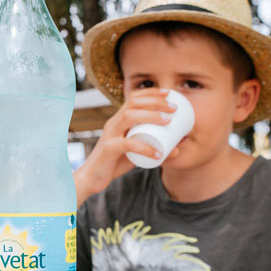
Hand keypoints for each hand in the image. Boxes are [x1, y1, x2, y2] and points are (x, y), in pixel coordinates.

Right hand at [74, 88, 177, 204]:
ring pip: (129, 117)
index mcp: (118, 120)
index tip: (168, 93)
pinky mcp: (108, 149)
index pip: (133, 98)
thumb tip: (178, 149)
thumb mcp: (135, 152)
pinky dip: (145, 147)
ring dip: (151, 116)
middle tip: (173, 108)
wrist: (92, 178)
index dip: (150, 92)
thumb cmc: (114, 163)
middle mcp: (113, 123)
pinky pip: (127, 144)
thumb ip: (153, 148)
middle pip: (133, 103)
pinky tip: (158, 153)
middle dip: (155, 101)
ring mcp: (109, 135)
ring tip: (168, 121)